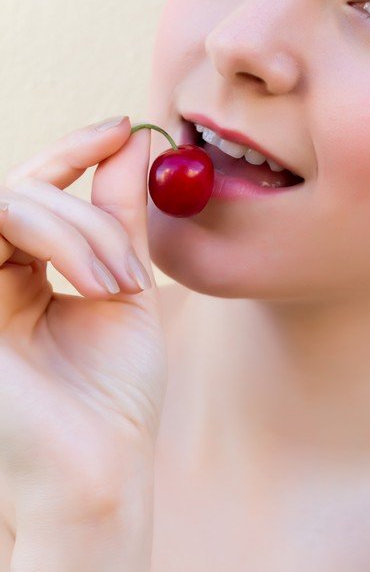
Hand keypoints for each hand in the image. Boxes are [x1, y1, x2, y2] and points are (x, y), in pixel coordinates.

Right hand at [0, 116, 166, 525]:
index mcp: (25, 275)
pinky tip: (98, 285)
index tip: (121, 126)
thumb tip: (132, 143)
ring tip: (121, 286)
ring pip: (14, 201)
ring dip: (81, 230)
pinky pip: (1, 223)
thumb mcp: (125, 288)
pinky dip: (61, 239)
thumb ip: (120, 217)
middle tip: (132, 266)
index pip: (37, 191)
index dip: (74, 149)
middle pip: (26, 189)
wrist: (99, 467)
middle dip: (91, 212)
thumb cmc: (112, 393)